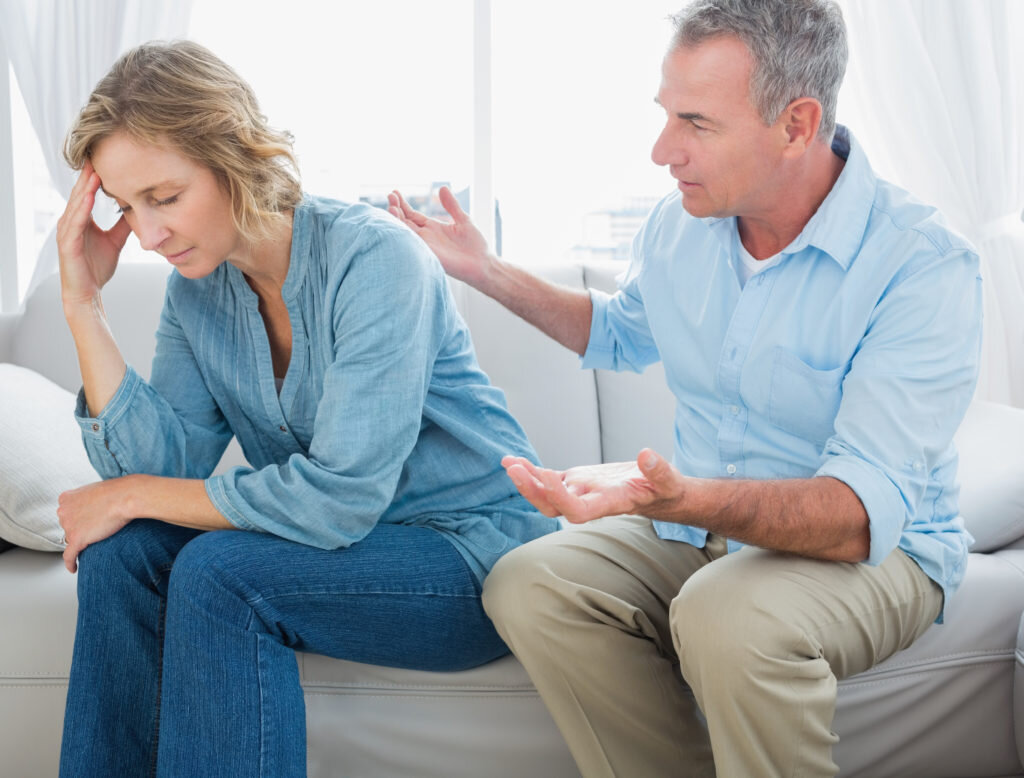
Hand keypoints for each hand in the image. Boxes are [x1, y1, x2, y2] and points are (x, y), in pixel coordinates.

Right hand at [56, 160, 131, 311]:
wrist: (88, 292)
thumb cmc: (97, 267)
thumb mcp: (116, 241)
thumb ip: (123, 225)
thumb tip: (139, 210)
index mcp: (81, 219)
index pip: (87, 192)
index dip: (95, 176)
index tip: (105, 157)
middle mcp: (71, 221)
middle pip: (81, 193)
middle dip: (89, 174)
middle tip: (97, 153)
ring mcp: (67, 232)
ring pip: (76, 204)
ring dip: (85, 187)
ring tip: (95, 170)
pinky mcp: (67, 244)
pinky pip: (74, 223)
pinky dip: (82, 209)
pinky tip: (89, 197)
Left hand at [58, 477, 136, 572]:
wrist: (124, 497)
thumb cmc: (116, 492)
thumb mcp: (94, 490)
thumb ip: (86, 499)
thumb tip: (91, 507)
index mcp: (66, 498)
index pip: (66, 513)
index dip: (76, 518)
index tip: (83, 522)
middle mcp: (63, 511)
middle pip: (67, 526)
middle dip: (78, 529)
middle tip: (94, 529)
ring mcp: (69, 526)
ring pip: (71, 540)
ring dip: (81, 542)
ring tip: (95, 541)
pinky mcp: (77, 539)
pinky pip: (69, 556)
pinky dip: (70, 564)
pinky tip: (73, 568)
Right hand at [387, 186, 492, 285]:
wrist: (483, 263)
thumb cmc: (475, 244)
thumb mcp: (463, 219)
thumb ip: (451, 205)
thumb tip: (442, 188)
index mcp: (433, 228)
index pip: (412, 214)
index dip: (403, 204)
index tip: (394, 192)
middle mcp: (426, 237)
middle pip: (405, 222)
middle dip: (396, 209)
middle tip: (390, 196)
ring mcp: (427, 246)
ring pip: (407, 232)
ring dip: (398, 221)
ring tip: (391, 207)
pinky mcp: (430, 255)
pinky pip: (414, 245)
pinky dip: (406, 236)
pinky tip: (400, 226)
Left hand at [502, 449, 686, 523]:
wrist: (660, 493)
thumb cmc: (667, 490)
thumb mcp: (669, 481)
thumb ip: (659, 471)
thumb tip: (646, 455)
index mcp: (609, 503)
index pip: (577, 510)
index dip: (559, 497)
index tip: (546, 475)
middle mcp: (590, 500)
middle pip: (553, 506)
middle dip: (533, 491)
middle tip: (515, 469)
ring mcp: (582, 491)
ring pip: (547, 493)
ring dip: (527, 480)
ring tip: (509, 463)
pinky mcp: (579, 480)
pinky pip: (551, 479)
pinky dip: (532, 471)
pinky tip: (514, 461)